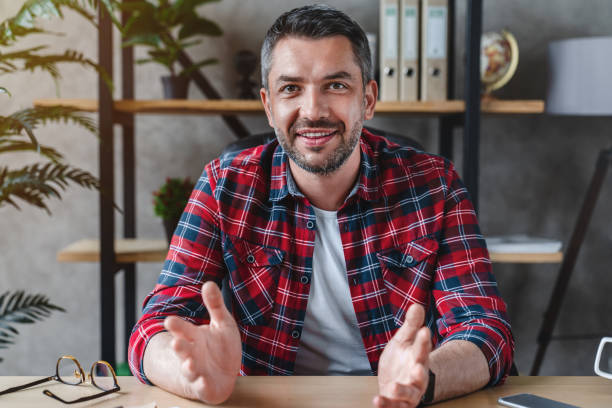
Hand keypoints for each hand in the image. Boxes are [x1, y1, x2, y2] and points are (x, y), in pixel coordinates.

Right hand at [164, 281, 241, 404]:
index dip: (176, 326)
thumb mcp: (222, 323)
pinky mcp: (205, 386)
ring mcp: (198, 371)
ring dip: (188, 367)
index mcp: (194, 337)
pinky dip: (202, 385)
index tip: (168, 320)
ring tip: (190, 364)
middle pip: (183, 350)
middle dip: (179, 347)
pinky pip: (203, 387)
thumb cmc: (221, 346)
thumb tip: (208, 283)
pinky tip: (203, 381)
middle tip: (175, 343)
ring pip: (190, 369)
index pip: (182, 330)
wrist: (225, 374)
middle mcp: (192, 354)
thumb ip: (215, 305)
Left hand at [373, 304, 431, 407]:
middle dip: (420, 372)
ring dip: (402, 392)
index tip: (425, 329)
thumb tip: (417, 304)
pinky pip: (392, 407)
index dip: (424, 340)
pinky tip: (376, 400)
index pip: (422, 349)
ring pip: (409, 395)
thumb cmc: (400, 361)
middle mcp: (416, 378)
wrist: (393, 384)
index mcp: (418, 359)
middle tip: (419, 366)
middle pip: (420, 375)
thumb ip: (411, 325)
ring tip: (394, 387)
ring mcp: (407, 393)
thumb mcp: (403, 341)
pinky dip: (385, 405)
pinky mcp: (397, 404)